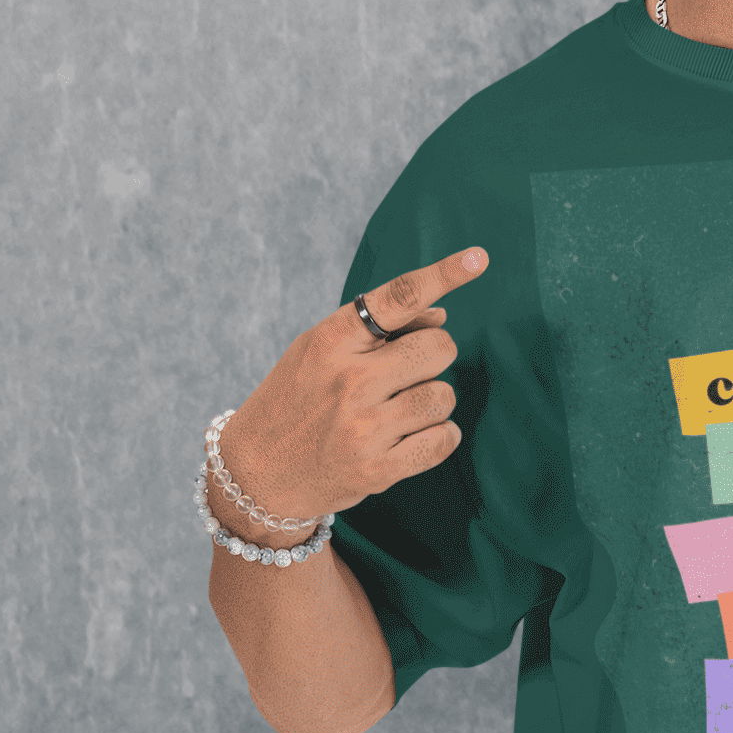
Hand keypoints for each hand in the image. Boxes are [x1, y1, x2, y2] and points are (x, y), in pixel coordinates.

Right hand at [214, 248, 489, 531]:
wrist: (254, 475)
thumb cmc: (297, 399)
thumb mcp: (320, 351)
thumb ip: (378, 328)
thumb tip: (441, 315)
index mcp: (331, 340)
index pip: (399, 297)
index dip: (444, 274)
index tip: (479, 258)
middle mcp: (348, 380)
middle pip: (440, 348)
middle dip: (432, 357)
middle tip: (402, 372)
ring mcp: (362, 428)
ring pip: (444, 396)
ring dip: (432, 401)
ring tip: (397, 410)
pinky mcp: (375, 471)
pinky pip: (444, 440)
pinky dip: (439, 436)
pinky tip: (411, 436)